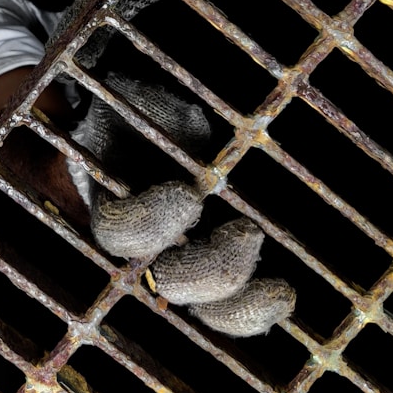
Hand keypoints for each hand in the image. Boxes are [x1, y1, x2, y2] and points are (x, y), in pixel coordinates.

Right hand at [75, 75, 294, 337]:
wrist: (150, 116)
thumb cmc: (146, 101)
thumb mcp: (138, 94)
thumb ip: (147, 102)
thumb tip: (142, 82)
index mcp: (110, 196)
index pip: (116, 229)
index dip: (146, 223)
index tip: (186, 196)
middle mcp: (142, 239)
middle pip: (165, 281)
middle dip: (205, 271)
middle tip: (246, 234)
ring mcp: (180, 256)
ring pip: (202, 307)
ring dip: (239, 307)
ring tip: (278, 293)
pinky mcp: (217, 259)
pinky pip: (232, 300)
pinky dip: (256, 309)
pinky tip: (281, 298)